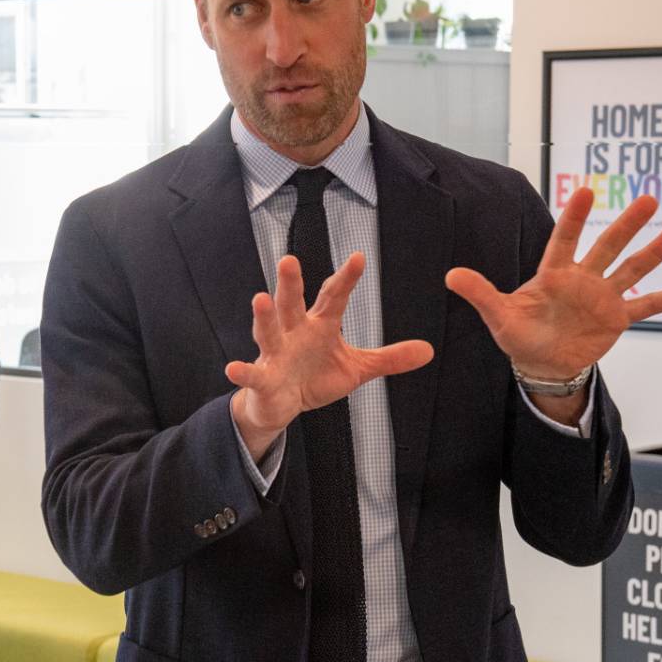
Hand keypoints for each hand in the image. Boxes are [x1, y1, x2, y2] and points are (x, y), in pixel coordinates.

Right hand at [226, 253, 433, 458]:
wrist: (280, 404)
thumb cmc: (315, 377)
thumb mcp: (356, 369)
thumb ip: (388, 358)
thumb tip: (428, 350)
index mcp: (319, 326)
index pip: (333, 298)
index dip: (346, 279)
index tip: (359, 257)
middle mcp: (294, 333)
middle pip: (292, 304)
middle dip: (291, 284)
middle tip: (289, 260)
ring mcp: (275, 354)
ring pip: (268, 332)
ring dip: (263, 318)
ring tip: (259, 299)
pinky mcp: (263, 379)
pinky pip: (252, 374)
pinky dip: (243, 372)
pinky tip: (233, 368)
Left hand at [443, 188, 661, 380]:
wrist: (541, 363)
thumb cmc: (518, 335)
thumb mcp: (498, 316)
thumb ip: (480, 293)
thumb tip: (450, 275)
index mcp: (554, 273)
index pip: (564, 239)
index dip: (575, 217)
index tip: (586, 190)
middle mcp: (582, 279)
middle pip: (607, 246)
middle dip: (627, 224)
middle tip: (648, 198)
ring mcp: (603, 297)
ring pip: (631, 270)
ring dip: (653, 253)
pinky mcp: (617, 318)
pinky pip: (647, 306)